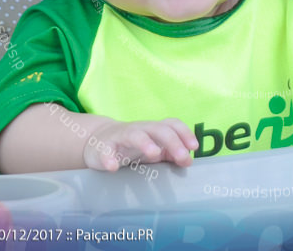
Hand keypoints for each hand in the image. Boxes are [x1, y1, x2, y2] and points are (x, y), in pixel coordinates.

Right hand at [84, 118, 198, 170]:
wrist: (98, 140)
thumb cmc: (131, 146)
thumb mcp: (152, 148)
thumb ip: (170, 153)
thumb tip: (188, 161)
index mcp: (153, 130)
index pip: (172, 124)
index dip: (185, 133)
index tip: (194, 148)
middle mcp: (139, 129)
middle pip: (158, 129)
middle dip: (172, 141)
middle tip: (182, 157)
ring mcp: (121, 137)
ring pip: (134, 134)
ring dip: (145, 143)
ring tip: (154, 154)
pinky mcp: (103, 147)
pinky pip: (106, 150)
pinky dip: (108, 158)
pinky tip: (112, 168)